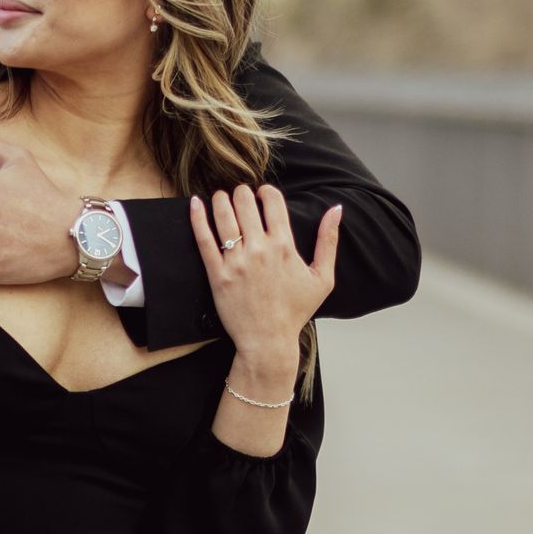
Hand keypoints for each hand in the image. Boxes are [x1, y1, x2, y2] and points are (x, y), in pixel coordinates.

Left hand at [191, 183, 337, 385]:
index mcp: (285, 246)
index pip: (273, 202)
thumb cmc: (295, 311)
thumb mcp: (323, 278)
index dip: (266, 191)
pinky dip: (198, 219)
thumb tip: (336, 209)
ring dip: (221, 200)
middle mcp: (260, 250)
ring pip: (224, 217)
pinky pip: (204, 240)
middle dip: (242, 192)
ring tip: (220, 196)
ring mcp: (237, 262)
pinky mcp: (218, 275)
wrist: (268, 341)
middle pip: (245, 203)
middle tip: (239, 194)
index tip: (262, 193)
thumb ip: (329, 241)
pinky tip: (196, 204)